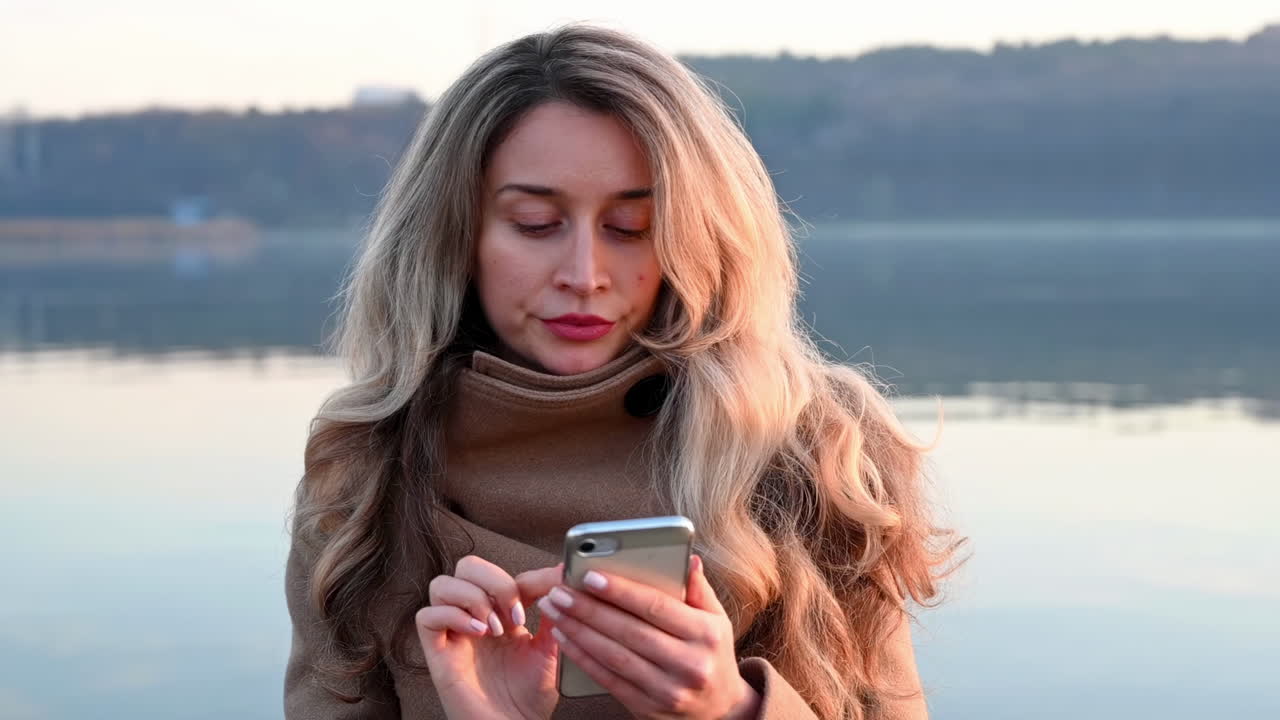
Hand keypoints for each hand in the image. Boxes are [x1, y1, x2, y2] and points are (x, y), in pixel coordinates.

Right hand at [415, 556, 563, 719]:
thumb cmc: (530, 699)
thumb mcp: (551, 649)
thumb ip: (556, 613)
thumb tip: (564, 574)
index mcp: (501, 615)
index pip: (503, 574)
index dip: (525, 577)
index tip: (550, 589)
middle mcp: (475, 619)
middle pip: (467, 567)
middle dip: (494, 579)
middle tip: (514, 610)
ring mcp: (454, 635)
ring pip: (441, 585)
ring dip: (472, 597)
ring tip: (494, 627)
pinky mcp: (438, 654)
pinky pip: (426, 616)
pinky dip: (451, 616)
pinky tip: (478, 633)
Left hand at [535, 554, 760, 719]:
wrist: (719, 710)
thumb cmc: (712, 653)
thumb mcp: (718, 619)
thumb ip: (699, 589)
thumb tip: (688, 559)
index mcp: (706, 635)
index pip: (656, 607)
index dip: (621, 591)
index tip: (590, 576)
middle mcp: (688, 664)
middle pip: (629, 631)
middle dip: (588, 609)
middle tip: (559, 591)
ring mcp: (666, 690)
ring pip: (614, 656)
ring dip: (578, 631)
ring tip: (555, 610)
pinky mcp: (646, 708)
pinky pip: (608, 680)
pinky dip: (582, 658)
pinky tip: (564, 638)